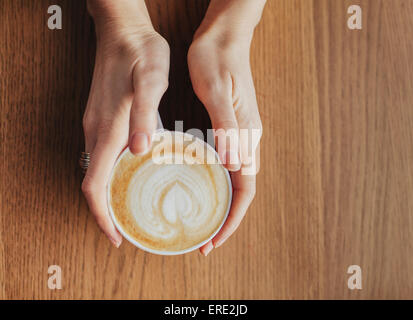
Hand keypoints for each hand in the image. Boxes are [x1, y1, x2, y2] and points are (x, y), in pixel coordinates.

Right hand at [82, 1, 169, 246]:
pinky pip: (103, 155)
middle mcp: (96, 132)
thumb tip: (140, 151)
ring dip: (110, 194)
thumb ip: (145, 116)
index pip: (95, 187)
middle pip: (94, 184)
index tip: (116, 237)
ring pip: (98, 171)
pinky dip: (114, 174)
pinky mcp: (102, 117)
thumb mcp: (151, 81)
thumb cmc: (140, 54)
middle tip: (129, 228)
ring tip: (132, 208)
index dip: (102, 216)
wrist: (123, 31)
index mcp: (108, 130)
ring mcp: (96, 124)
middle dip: (107, 211)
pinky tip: (133, 173)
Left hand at [188, 0, 264, 254]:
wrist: (224, 35)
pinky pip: (225, 165)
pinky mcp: (229, 127)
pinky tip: (199, 188)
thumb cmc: (217, 59)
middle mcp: (246, 139)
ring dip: (220, 205)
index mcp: (246, 134)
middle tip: (204, 240)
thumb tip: (234, 164)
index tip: (216, 239)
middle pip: (241, 190)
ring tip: (201, 223)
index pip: (246, 188)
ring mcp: (239, 134)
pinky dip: (214, 184)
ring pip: (233, 180)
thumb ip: (226, 126)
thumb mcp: (216, 91)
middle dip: (226, 219)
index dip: (233, 217)